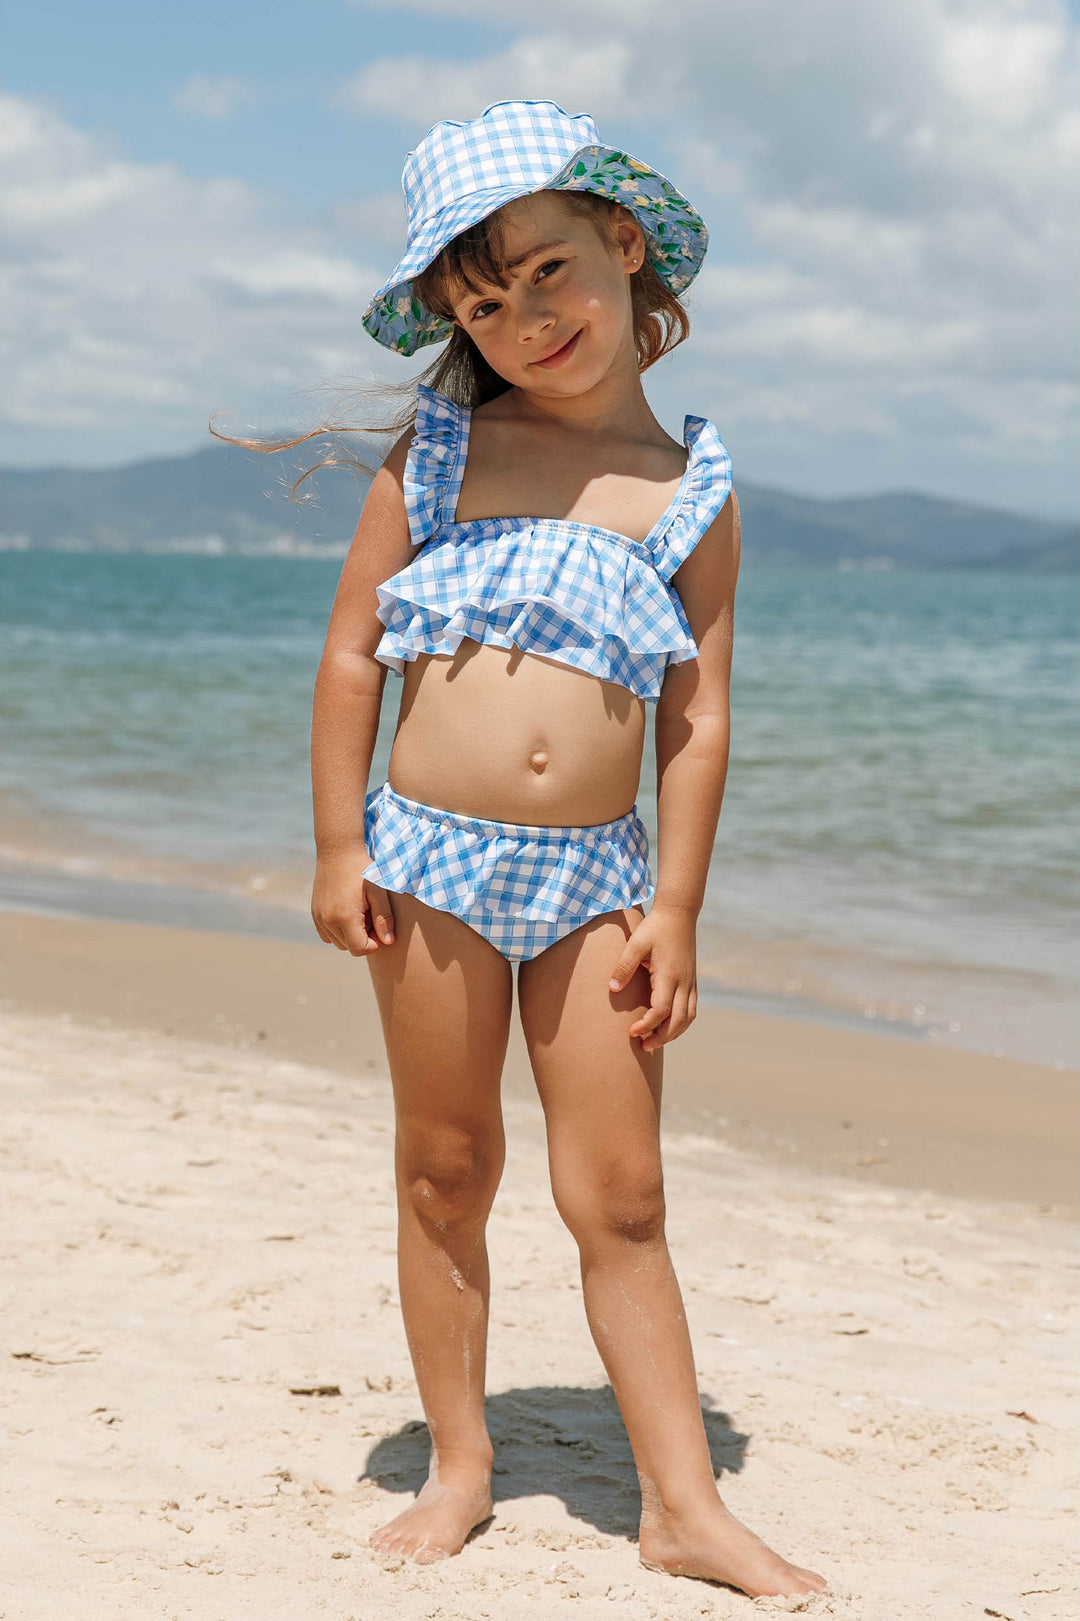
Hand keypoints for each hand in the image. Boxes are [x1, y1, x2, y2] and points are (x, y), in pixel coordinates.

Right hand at [311, 849, 394, 955]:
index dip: (374, 943)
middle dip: (363, 938)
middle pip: (349, 947)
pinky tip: (348, 914)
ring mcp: (319, 917)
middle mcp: (328, 920)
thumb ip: (384, 918)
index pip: (359, 949)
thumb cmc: (362, 869)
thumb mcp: (378, 891)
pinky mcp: (315, 913)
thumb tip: (388, 942)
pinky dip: (339, 931)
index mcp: (345, 917)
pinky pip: (328, 935)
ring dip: (351, 935)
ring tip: (359, 913)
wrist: (338, 851)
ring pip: (338, 943)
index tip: (379, 926)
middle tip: (370, 915)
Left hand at [607, 903, 697, 1052]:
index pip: (660, 1010)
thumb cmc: (655, 928)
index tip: (632, 1032)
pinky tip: (668, 1026)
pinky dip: (682, 1022)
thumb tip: (612, 989)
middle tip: (643, 1047)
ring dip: (674, 1033)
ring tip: (655, 1041)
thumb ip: (624, 966)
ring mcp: (690, 982)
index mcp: (669, 975)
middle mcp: (684, 982)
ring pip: (688, 1018)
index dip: (647, 1025)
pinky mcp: (692, 981)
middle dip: (661, 1037)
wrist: (679, 914)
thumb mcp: (635, 943)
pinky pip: (692, 1009)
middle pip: (677, 1021)